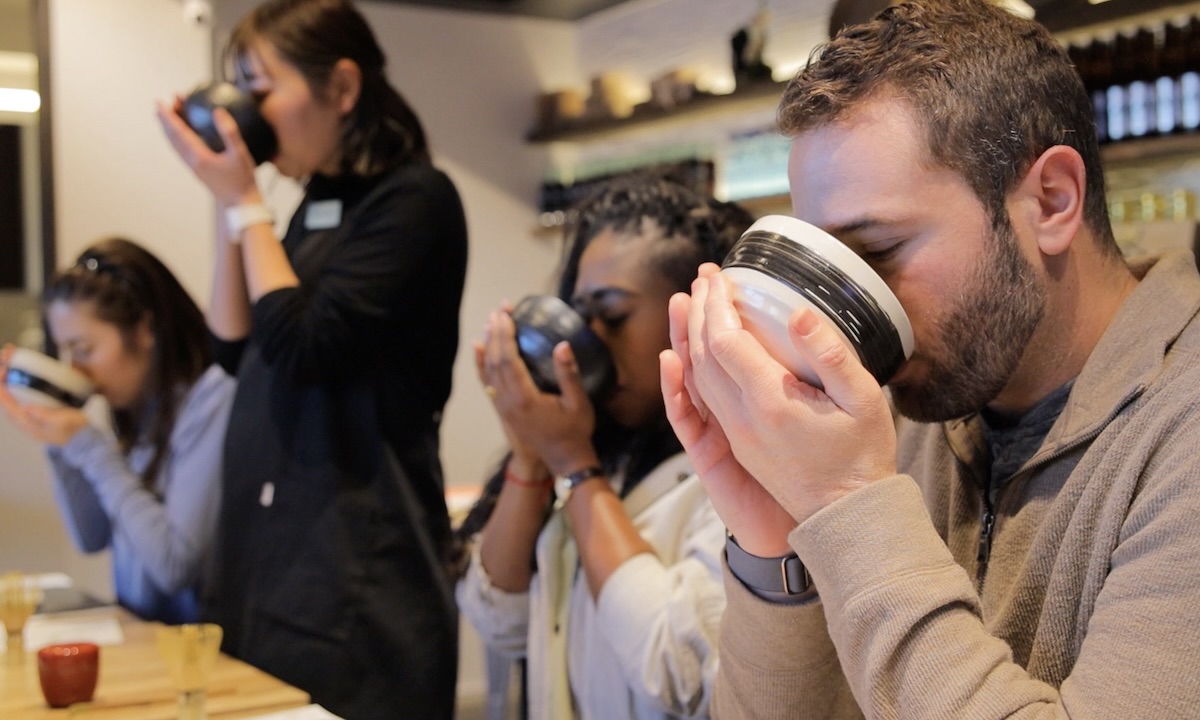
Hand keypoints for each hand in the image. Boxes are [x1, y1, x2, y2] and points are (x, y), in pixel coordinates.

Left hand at [0, 346, 88, 445]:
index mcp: (23, 419)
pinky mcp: (35, 401)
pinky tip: (20, 362)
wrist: (80, 435)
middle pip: (5, 390)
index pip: (4, 400)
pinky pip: (21, 386)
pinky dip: (19, 373)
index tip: (4, 369)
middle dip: (5, 370)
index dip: (1, 383)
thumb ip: (45, 417)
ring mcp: (27, 406)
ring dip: (10, 369)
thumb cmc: (71, 430)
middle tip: (7, 353)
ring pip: (12, 386)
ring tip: (10, 352)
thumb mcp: (62, 424)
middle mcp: (21, 412)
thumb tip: (27, 409)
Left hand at [155, 97, 260, 205]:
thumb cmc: (243, 181)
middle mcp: (192, 162)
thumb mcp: (240, 154)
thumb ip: (229, 132)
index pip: (179, 132)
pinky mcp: (199, 171)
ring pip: (175, 145)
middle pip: (173, 138)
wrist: (240, 205)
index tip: (159, 102)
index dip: (168, 116)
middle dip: (166, 120)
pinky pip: (182, 151)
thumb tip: (218, 111)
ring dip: (170, 129)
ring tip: (168, 116)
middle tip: (160, 104)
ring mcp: (194, 167)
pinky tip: (183, 136)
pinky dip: (177, 139)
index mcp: (199, 157)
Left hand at [475, 306, 598, 476]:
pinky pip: (487, 382)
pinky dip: (481, 363)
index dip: (505, 335)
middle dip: (496, 333)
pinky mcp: (503, 409)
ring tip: (491, 321)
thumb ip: (569, 374)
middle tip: (500, 309)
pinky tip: (479, 348)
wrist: (564, 459)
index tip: (506, 314)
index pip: (508, 360)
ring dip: (489, 344)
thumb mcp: (578, 403)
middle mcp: (508, 402)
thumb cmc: (575, 431)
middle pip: (495, 361)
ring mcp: (503, 407)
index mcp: (524, 398)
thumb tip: (562, 345)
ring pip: (489, 370)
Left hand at [676, 264, 897, 535]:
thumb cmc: (862, 456)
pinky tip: (691, 352)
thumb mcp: (862, 399)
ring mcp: (735, 434)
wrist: (846, 516)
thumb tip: (797, 313)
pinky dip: (692, 370)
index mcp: (770, 401)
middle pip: (702, 355)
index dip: (718, 304)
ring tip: (693, 302)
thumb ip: (830, 354)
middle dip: (699, 311)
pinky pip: (702, 400)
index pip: (725, 340)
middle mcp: (741, 418)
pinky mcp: (736, 444)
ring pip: (697, 377)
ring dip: (691, 336)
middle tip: (703, 278)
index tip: (721, 276)